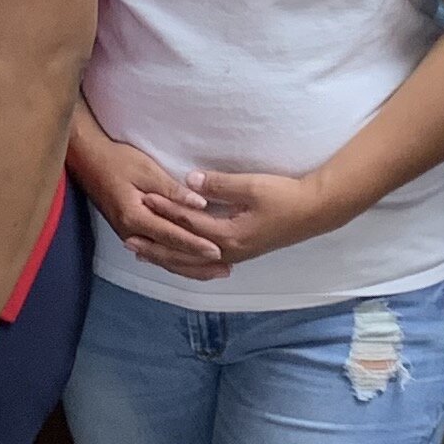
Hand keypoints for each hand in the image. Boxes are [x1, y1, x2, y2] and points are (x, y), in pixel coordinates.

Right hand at [73, 128, 221, 278]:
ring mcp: (129, 235)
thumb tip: (199, 204)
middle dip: (197, 263)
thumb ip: (172, 190)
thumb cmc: (118, 160)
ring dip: (189, 267)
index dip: (195, 244)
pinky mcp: (131, 233)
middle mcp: (131, 232)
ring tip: (214, 271)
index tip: (218, 251)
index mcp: (135, 216)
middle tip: (225, 268)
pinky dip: (174, 261)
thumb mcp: (146, 169)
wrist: (89, 161)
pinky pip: (156, 253)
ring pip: (163, 259)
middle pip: (168, 255)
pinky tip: (189, 265)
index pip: (171, 235)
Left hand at [149, 165, 342, 272]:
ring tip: (143, 254)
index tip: (144, 200)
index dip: (166, 210)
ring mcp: (236, 254)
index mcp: (229, 235)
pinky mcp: (241, 252)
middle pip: (184, 252)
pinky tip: (177, 259)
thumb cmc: (285, 195)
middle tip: (128, 242)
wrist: (315, 211)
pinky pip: (204, 262)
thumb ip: (219, 184)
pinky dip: (186, 262)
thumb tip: (188, 181)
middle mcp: (229, 250)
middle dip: (155, 247)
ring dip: (167, 258)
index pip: (189, 222)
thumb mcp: (251, 186)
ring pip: (193, 262)